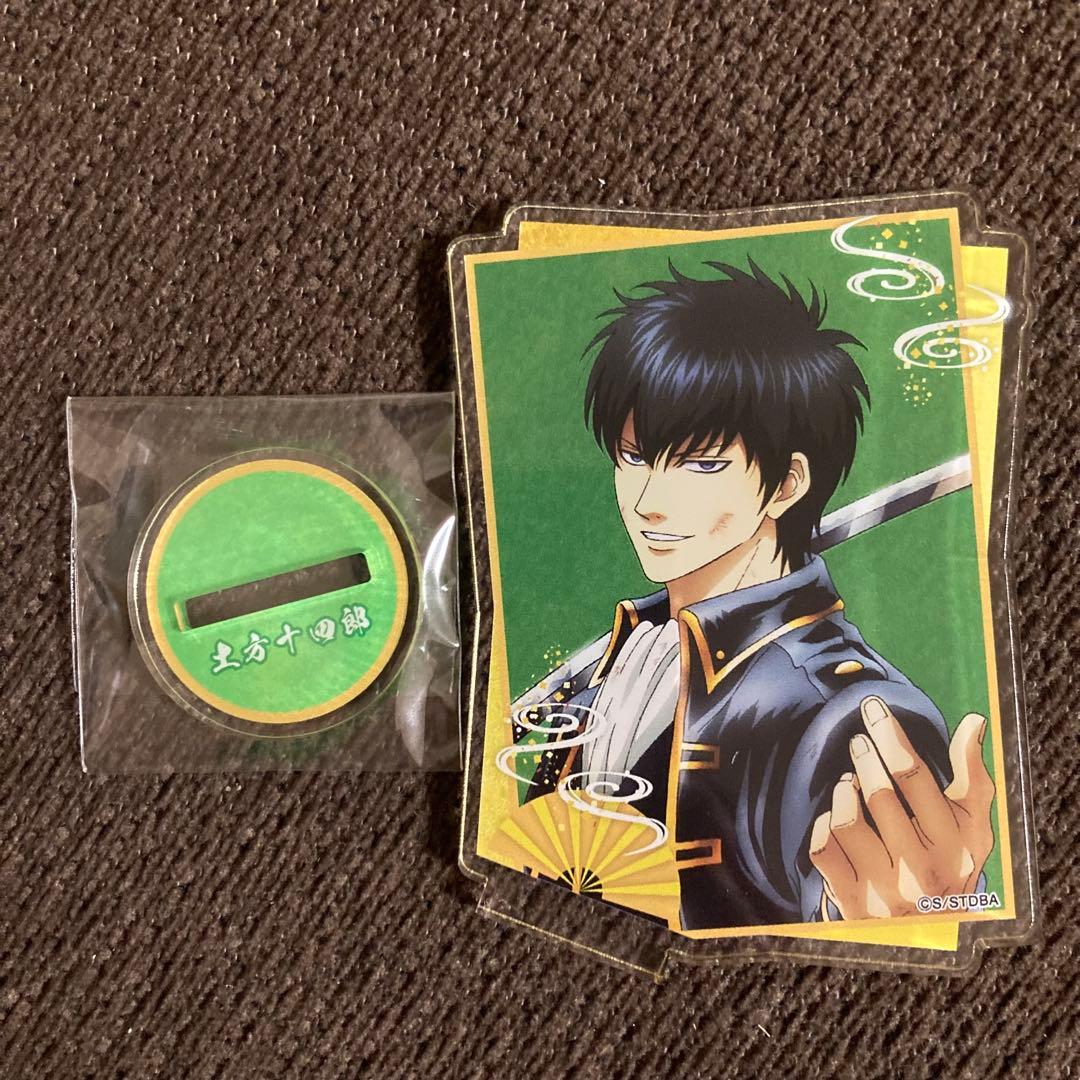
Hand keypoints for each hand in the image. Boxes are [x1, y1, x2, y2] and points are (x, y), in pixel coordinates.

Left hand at [809, 695, 994, 919]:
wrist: (932, 931)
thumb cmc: (952, 863)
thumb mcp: (972, 825)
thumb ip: (972, 774)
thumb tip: (973, 722)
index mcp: (953, 844)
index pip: (915, 776)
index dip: (890, 734)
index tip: (873, 708)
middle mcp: (920, 869)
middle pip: (878, 795)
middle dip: (865, 757)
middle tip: (858, 742)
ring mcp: (884, 888)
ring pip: (847, 822)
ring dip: (843, 791)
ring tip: (848, 781)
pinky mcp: (852, 901)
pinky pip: (822, 850)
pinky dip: (822, 825)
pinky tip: (833, 816)